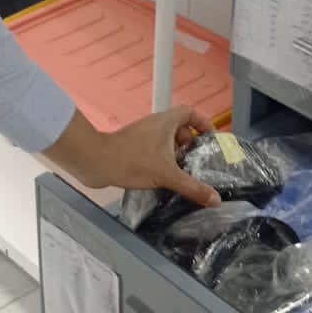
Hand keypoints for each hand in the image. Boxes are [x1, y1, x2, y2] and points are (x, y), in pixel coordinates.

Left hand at [43, 107, 221, 207]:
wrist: (96, 162)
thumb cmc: (131, 160)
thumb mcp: (167, 174)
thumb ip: (193, 187)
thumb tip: (215, 199)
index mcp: (166, 122)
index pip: (190, 112)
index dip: (203, 122)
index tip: (211, 137)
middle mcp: (155, 124)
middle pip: (179, 128)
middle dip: (190, 144)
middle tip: (196, 160)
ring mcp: (142, 135)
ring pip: (166, 140)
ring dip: (175, 153)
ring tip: (182, 171)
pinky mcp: (133, 146)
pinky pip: (154, 150)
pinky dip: (162, 160)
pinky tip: (164, 177)